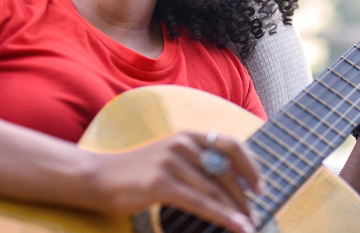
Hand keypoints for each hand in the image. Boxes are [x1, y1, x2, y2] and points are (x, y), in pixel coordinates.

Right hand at [89, 131, 261, 232]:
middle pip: (227, 170)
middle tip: (254, 214)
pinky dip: (222, 216)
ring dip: (237, 211)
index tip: (260, 186)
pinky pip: (200, 202)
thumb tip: (229, 180)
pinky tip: (236, 226)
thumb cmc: (136, 172)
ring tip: (248, 226)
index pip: (232, 143)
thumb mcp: (170, 157)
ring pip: (215, 190)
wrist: (99, 177)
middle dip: (245, 196)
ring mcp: (170, 162)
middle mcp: (181, 144)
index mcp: (187, 135)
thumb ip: (196, 162)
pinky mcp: (161, 183)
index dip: (251, 165)